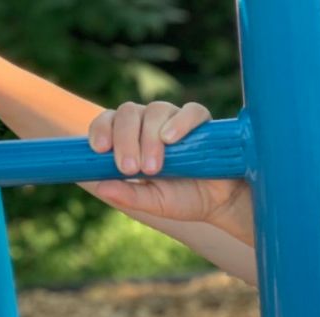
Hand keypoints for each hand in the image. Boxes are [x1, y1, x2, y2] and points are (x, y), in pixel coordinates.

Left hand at [88, 101, 252, 243]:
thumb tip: (100, 188)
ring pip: (156, 110)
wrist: (220, 203)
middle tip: (131, 168)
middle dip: (125, 140)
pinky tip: (171, 139)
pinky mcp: (202, 121)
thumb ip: (129, 195)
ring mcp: (176, 119)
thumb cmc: (184, 199)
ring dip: (149, 137)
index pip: (109, 121)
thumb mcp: (154, 202)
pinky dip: (180, 122)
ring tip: (154, 167)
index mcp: (132, 139)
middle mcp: (150, 124)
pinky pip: (191, 111)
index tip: (100, 150)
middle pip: (129, 112)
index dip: (101, 129)